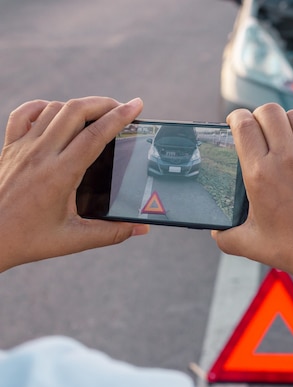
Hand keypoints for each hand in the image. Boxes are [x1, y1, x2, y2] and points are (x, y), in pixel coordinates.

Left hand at [0, 96, 149, 271]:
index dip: (119, 117)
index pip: (95, 135)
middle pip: (75, 111)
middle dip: (104, 103)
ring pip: (53, 109)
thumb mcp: (74, 240)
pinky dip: (43, 107)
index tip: (136, 105)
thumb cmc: (27, 240)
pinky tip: (56, 112)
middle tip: (122, 107)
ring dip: (79, 105)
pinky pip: (24, 114)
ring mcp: (22, 148)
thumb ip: (112, 233)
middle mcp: (41, 155)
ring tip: (97, 113)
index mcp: (60, 174)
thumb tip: (141, 228)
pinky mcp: (9, 148)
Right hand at [212, 103, 292, 278]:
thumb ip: (224, 235)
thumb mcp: (249, 245)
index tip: (238, 123)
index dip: (237, 118)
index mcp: (260, 174)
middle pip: (268, 111)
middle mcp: (287, 158)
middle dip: (260, 116)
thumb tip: (215, 230)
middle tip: (262, 130)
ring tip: (289, 139)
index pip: (243, 124)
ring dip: (288, 123)